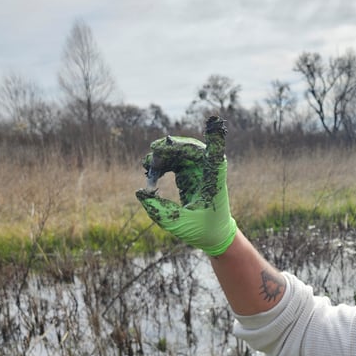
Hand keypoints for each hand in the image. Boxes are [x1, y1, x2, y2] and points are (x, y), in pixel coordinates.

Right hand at [136, 116, 236, 256]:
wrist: (214, 235)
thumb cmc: (203, 231)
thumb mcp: (179, 225)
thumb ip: (158, 211)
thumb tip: (140, 191)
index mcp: (213, 181)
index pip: (215, 155)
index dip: (214, 137)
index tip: (215, 120)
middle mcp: (208, 170)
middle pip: (189, 148)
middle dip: (168, 149)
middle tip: (150, 161)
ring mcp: (200, 169)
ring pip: (179, 151)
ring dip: (161, 156)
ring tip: (147, 168)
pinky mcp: (191, 173)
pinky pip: (173, 160)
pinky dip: (161, 164)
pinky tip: (151, 172)